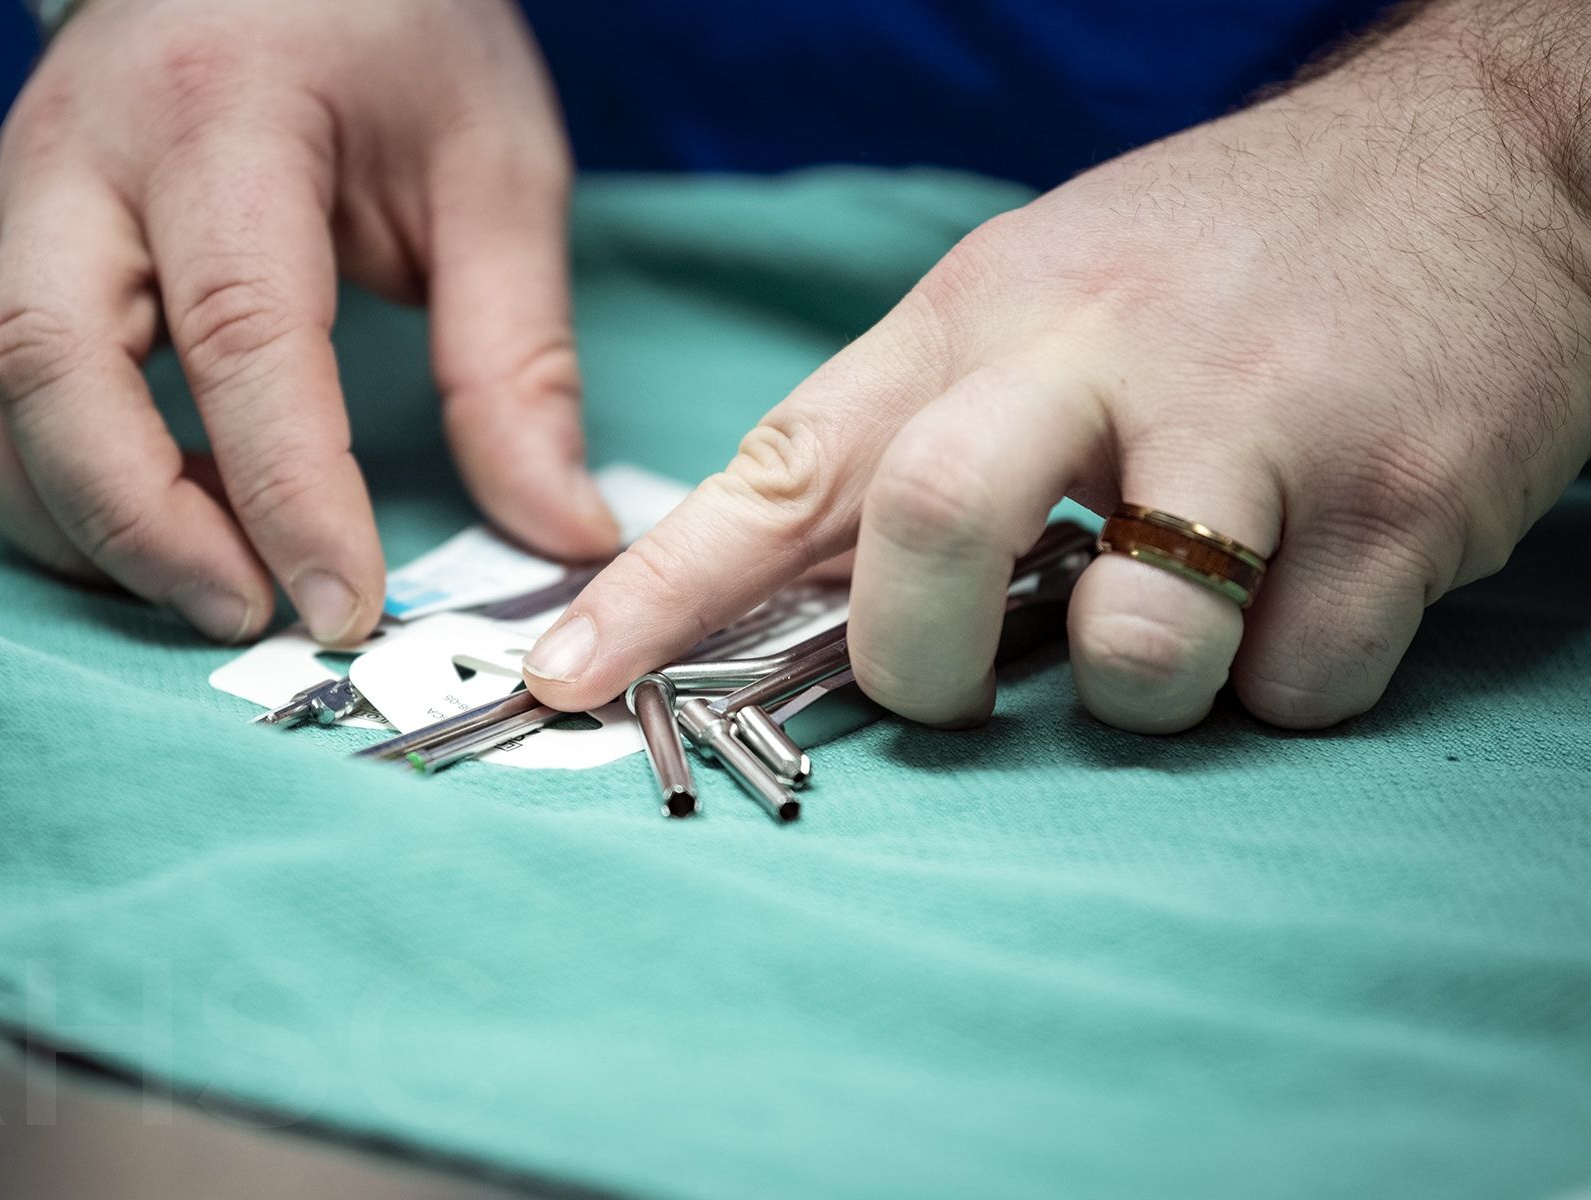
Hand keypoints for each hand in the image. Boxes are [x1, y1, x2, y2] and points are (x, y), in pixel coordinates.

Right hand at [0, 0, 618, 643]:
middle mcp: (84, 158)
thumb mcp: (494, 175)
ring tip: (205, 585)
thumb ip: (520, 361)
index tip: (348, 604)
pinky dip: (31, 487)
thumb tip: (563, 532)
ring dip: (71, 523)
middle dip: (147, 527)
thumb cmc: (397, 43)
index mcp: (224, 122)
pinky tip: (139, 528)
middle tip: (258, 617)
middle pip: (50, 371)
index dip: (288, 491)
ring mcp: (15, 200)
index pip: (240, 331)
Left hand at [522, 4, 1590, 732]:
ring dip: (1141, 690)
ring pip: (1133, 664)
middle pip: (929, 541)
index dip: (662, 590)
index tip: (563, 682)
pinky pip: (1291, 690)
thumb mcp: (1042, 293)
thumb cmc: (1225, 258)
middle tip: (964, 678)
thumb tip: (798, 588)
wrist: (1484, 164)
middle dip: (924, 665)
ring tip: (1190, 609)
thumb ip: (921, 426)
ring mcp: (1257, 429)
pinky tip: (1310, 587)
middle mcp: (1103, 356)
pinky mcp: (1401, 508)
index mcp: (985, 313)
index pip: (788, 462)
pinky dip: (1280, 682)